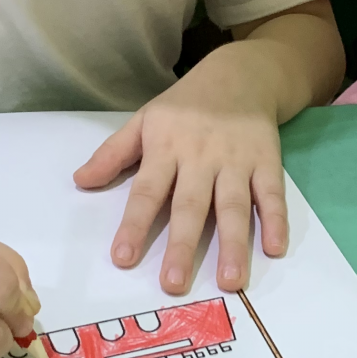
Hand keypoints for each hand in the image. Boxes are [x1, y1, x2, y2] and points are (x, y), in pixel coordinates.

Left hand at [74, 54, 290, 294]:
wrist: (240, 74)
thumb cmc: (186, 105)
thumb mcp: (145, 119)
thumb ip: (113, 153)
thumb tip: (80, 181)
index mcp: (167, 147)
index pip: (148, 191)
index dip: (135, 224)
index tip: (123, 258)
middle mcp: (202, 156)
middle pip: (191, 206)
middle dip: (183, 246)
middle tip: (174, 283)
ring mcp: (237, 160)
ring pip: (234, 206)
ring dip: (233, 244)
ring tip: (230, 281)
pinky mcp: (267, 161)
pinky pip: (272, 193)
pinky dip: (276, 220)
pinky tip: (275, 249)